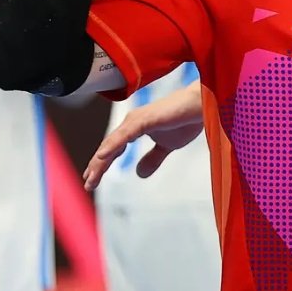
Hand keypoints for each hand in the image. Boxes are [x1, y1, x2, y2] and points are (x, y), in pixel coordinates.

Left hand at [83, 81, 204, 189]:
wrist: (202, 105)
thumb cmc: (186, 120)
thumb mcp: (167, 146)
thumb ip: (152, 158)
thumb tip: (139, 174)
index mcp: (134, 128)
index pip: (113, 149)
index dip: (102, 165)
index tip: (92, 181)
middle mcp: (131, 123)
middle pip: (109, 147)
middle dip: (97, 166)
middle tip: (89, 185)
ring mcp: (136, 119)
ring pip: (113, 143)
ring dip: (100, 161)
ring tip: (91, 177)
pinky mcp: (144, 119)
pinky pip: (125, 135)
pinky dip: (112, 146)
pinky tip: (102, 157)